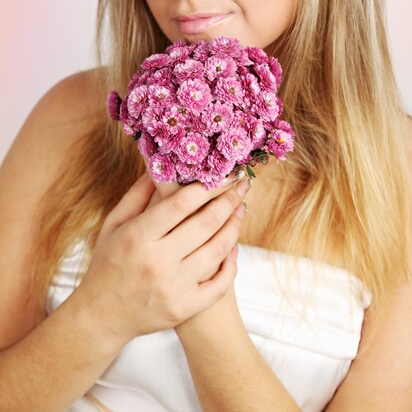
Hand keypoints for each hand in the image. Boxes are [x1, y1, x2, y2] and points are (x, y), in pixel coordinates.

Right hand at [75, 171, 247, 346]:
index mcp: (137, 236)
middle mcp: (156, 261)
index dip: (208, 186)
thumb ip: (138, 194)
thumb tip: (161, 165)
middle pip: (205, 223)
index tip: (224, 173)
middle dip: (229, 199)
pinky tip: (233, 246)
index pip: (181, 203)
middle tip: (242, 184)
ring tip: (241, 208)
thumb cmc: (108, 263)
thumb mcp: (113, 224)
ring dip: (235, 225)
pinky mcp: (184, 308)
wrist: (101, 315)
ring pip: (218, 249)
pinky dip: (231, 263)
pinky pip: (219, 284)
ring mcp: (173, 287)